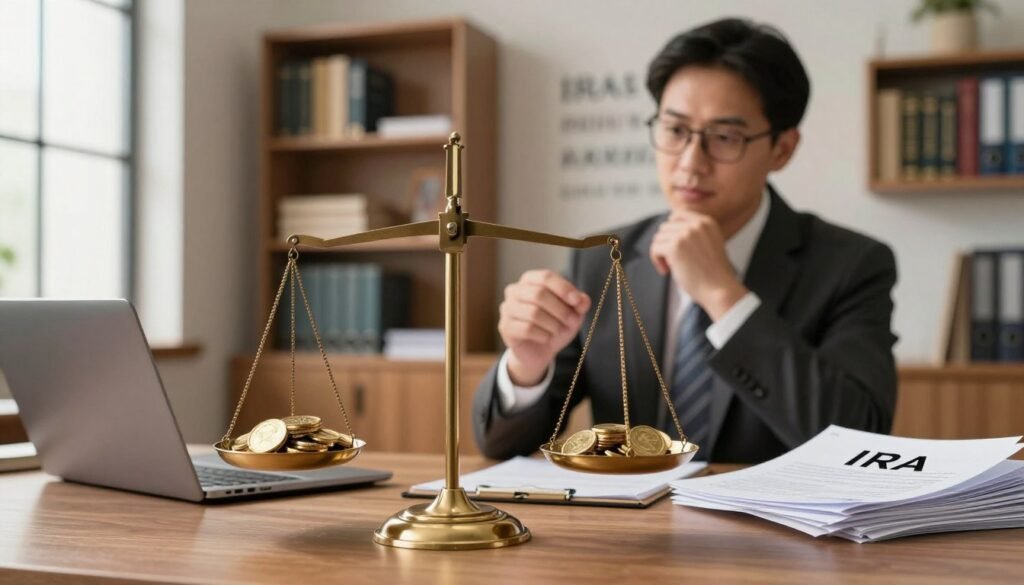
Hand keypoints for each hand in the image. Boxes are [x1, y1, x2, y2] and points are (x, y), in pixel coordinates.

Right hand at [498, 270, 590, 385]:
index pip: (545, 277)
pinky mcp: (505, 326)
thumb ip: (579, 304)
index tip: (577, 301)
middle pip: (538, 294)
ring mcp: (507, 308)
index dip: (563, 288)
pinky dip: (543, 335)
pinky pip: (526, 329)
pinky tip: (546, 338)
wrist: (540, 351)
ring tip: (559, 330)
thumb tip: (582, 300)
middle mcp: (515, 290)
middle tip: (572, 321)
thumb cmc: (555, 325)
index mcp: (530, 280)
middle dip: (560, 309)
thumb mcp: (572, 313)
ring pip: (533, 313)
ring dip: (553, 324)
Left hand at [649, 210, 748, 319]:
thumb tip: (667, 229)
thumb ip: (694, 233)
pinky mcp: (675, 247)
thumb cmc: (713, 273)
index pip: (677, 215)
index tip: (673, 247)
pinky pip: (654, 249)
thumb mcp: (710, 244)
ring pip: (658, 238)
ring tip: (670, 267)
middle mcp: (696, 224)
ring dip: (660, 254)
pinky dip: (656, 261)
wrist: (719, 289)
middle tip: (672, 262)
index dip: (671, 231)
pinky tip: (666, 271)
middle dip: (665, 244)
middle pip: (665, 228)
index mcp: (707, 222)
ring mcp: (685, 234)